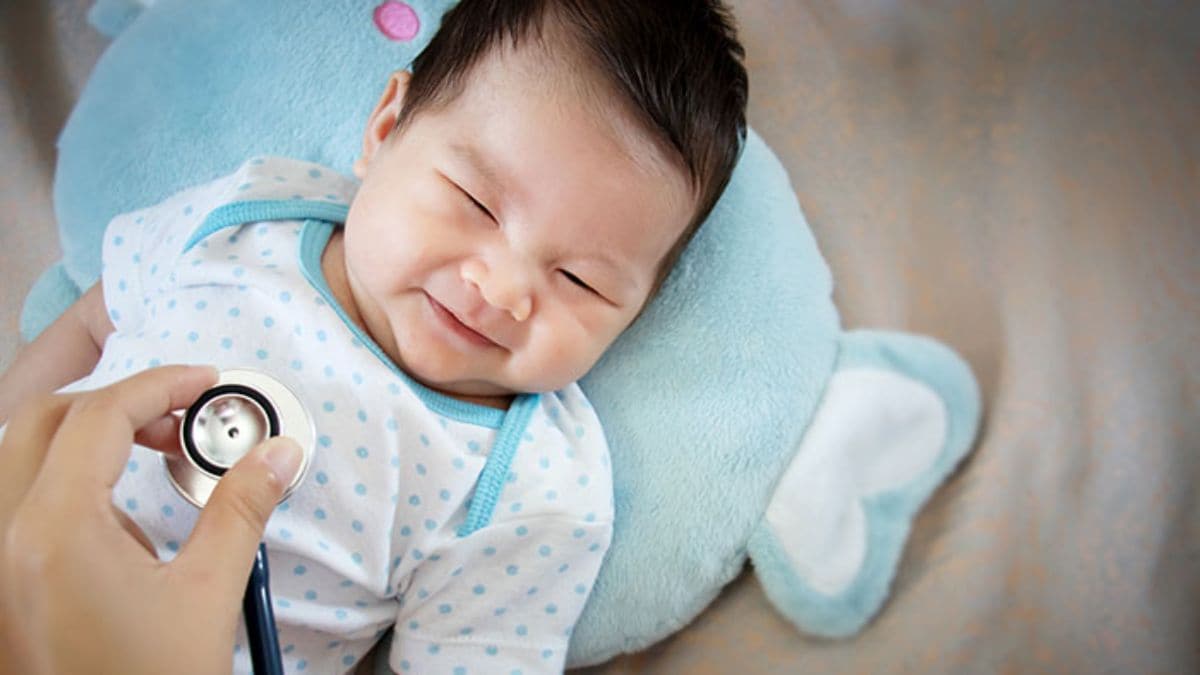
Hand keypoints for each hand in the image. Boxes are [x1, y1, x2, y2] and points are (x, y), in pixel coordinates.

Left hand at [0, 366, 303, 674]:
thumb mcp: (208, 594)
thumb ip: (241, 510)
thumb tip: (277, 454)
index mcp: (53, 533)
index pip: (97, 418)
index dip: (158, 386)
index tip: (201, 383)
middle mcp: (6, 540)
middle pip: (44, 421)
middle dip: (116, 404)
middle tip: (179, 417)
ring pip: (20, 458)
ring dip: (85, 440)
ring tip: (154, 462)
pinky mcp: (5, 587)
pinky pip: (18, 503)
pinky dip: (67, 485)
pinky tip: (124, 525)